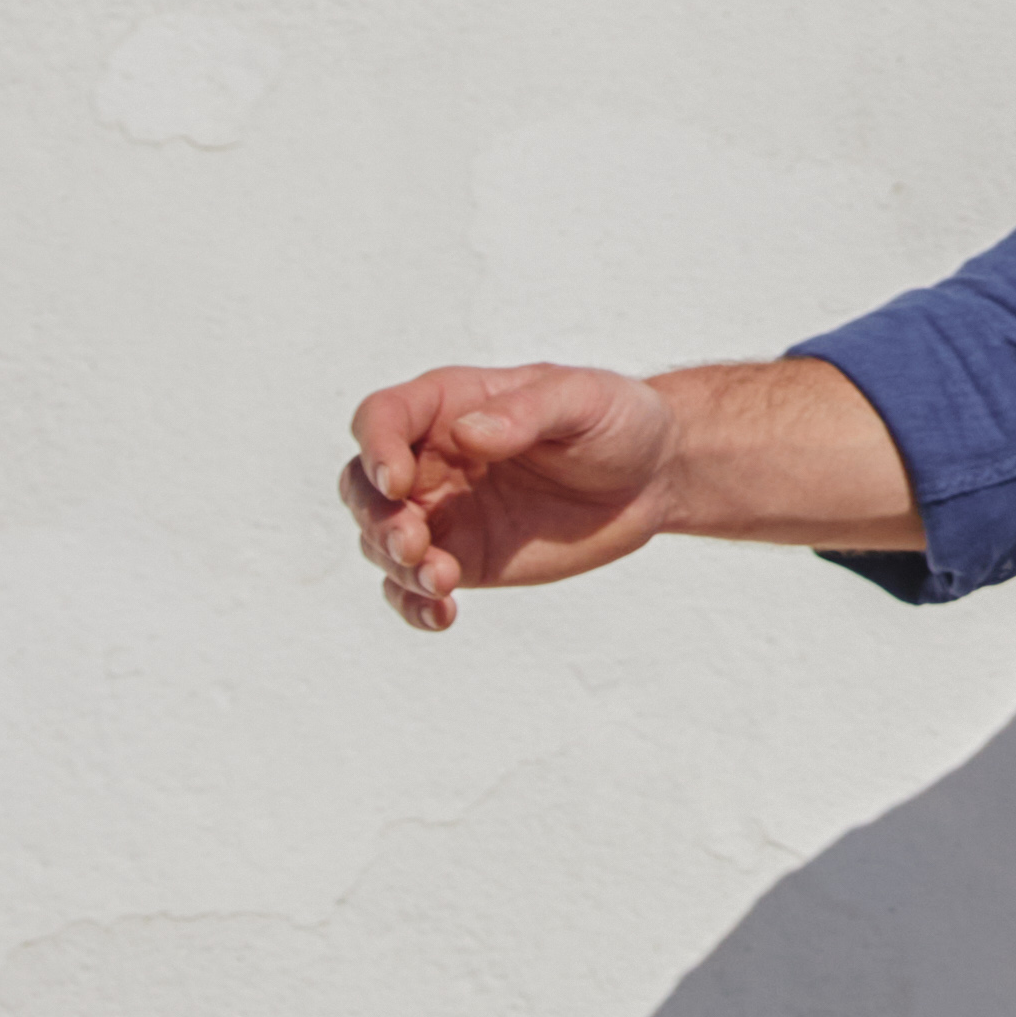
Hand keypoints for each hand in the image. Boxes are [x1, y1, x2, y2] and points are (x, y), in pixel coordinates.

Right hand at [343, 363, 683, 630]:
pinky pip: (412, 586)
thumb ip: (526, 413)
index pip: (381, 418)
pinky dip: (412, 604)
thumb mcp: (582, 401)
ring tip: (444, 580)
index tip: (398, 483)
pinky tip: (442, 615)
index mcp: (449, 405)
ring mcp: (443, 511)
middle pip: (363, 486)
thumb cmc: (616, 420)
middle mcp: (432, 458)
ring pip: (380, 541)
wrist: (652, 477)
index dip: (375, 449)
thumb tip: (467, 433)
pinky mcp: (463, 557)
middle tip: (414, 544)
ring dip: (396, 567)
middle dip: (376, 519)